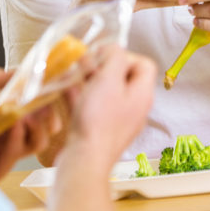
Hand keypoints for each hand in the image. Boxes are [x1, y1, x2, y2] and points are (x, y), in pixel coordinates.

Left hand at [0, 66, 58, 178]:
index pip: (33, 105)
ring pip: (37, 141)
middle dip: (49, 113)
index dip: (46, 98)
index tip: (56, 88)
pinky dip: (20, 136)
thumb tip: (24, 72)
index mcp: (1, 111)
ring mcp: (3, 149)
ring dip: (38, 125)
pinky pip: (18, 151)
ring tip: (30, 115)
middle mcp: (5, 131)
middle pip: (42, 125)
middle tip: (48, 105)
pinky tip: (13, 125)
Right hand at [66, 45, 154, 166]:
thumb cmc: (98, 121)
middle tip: (84, 65)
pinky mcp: (100, 131)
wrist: (84, 162)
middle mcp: (134, 108)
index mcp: (142, 94)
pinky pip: (93, 107)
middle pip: (123, 77)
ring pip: (105, 92)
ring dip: (88, 79)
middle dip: (102, 66)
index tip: (104, 56)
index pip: (144, 64)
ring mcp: (117, 121)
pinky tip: (65, 90)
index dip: (125, 55)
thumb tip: (113, 49)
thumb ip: (115, 58)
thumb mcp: (108, 79)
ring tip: (71, 73)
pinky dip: (80, 96)